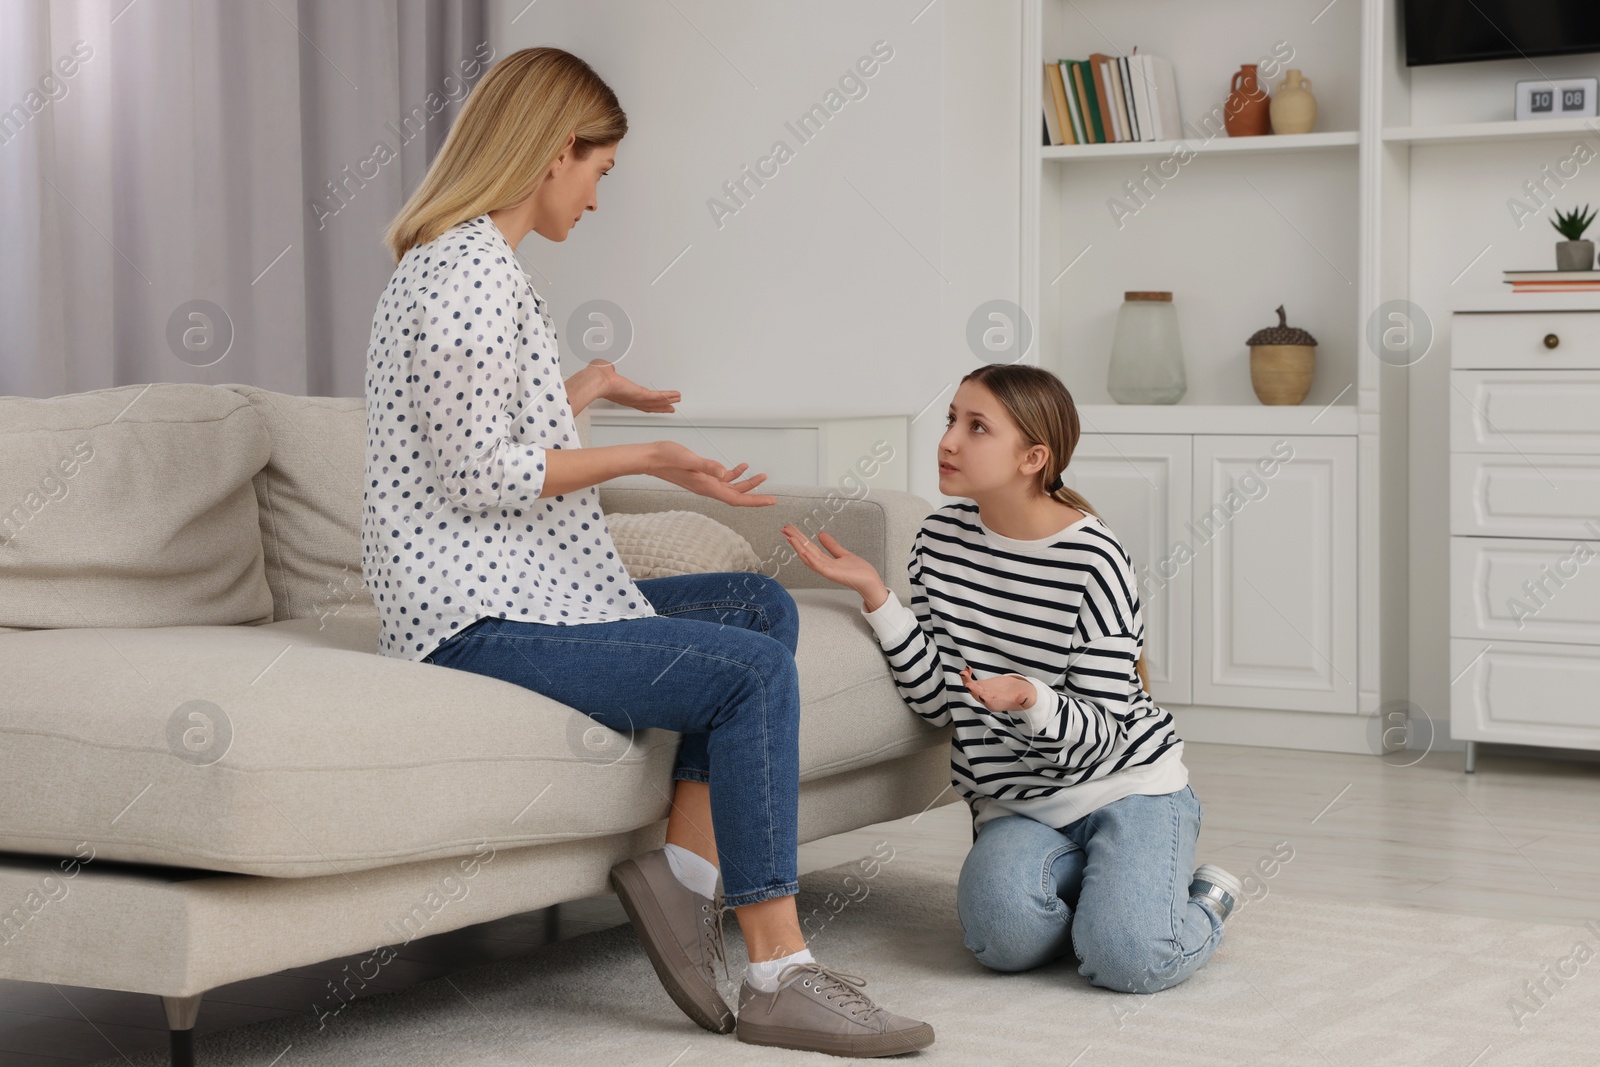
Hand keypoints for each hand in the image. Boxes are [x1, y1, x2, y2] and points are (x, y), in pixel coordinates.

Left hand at [592, 360, 680, 412]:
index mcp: (621, 394)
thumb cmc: (597, 377)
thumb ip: (609, 368)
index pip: (637, 401)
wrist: (597, 380)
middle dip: (660, 406)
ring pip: (655, 402)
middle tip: (670, 407)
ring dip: (667, 402)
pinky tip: (675, 395)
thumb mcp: (604, 369)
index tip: (653, 402)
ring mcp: (636, 398)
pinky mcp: (641, 395)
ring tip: (676, 400)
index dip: (647, 403)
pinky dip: (668, 396)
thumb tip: (608, 365)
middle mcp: (629, 399)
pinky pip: (657, 396)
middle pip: (649, 406)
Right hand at [647, 440, 776, 506]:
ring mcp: (705, 482)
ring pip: (731, 487)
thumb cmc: (667, 458)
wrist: (651, 458)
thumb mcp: (689, 459)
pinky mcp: (702, 475)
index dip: (755, 501)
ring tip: (761, 475)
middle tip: (772, 493)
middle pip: (737, 496)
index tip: (771, 502)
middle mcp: (708, 487)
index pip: (736, 499)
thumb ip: (707, 466)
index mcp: (707, 486)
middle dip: (756, 494)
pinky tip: (741, 467)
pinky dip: (734, 474)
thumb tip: (723, 472)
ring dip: (747, 483)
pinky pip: (722, 478)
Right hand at [780, 525, 886, 602]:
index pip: (808, 546)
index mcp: (825, 560)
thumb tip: (820, 534)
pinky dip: (811, 560)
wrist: (869, 581)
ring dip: (799, 548)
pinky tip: (804, 552)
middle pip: (805, 550)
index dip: (799, 537)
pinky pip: (819, 567)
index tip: (790, 529)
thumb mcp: (843, 553)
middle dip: (795, 539)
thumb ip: (831, 545)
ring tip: (790, 538)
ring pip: (809, 557)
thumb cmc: (858, 571)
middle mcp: (823, 565)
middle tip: (784, 529)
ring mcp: (826, 570)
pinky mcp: (832, 574)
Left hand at [959, 666, 1036, 714]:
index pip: (990, 703)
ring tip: (964, 672)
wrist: (1021, 692)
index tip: (981, 695)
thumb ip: (1026, 700)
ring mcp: (984, 692)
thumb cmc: (1025, 696)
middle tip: (968, 684)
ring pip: (972, 688)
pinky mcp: (983, 685)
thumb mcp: (1028, 698)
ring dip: (966, 681)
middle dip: (973, 690)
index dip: (985, 699)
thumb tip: (1025, 700)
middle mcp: (988, 700)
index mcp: (998, 705)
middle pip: (978, 696)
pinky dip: (968, 676)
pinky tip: (968, 668)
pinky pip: (972, 682)